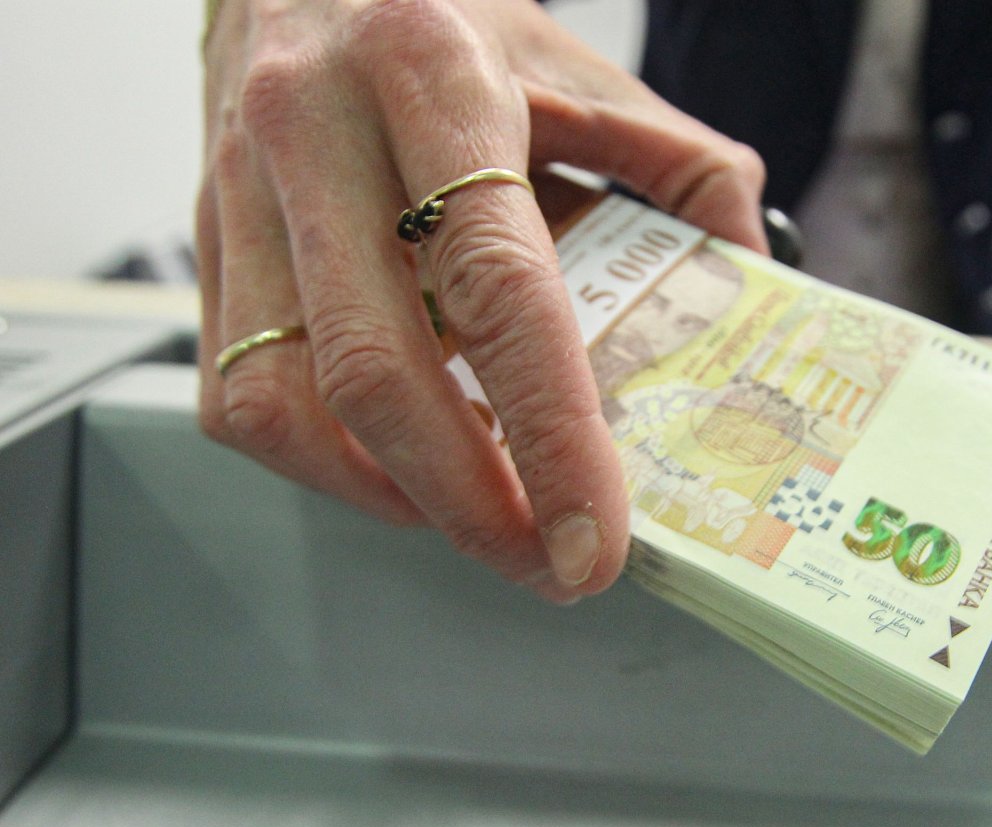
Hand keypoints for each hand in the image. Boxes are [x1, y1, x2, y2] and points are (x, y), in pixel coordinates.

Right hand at [196, 0, 766, 599]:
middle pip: (375, 370)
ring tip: (484, 520)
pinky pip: (239, 394)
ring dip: (394, 495)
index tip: (596, 534)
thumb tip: (750, 277)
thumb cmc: (443, 16)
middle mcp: (314, 130)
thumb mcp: (577, 66)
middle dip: (472, 505)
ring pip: (284, 401)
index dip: (550, 430)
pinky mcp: (201, 240)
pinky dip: (328, 462)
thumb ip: (681, 165)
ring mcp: (238, 190)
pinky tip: (402, 463)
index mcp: (431, 74)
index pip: (498, 281)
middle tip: (550, 565)